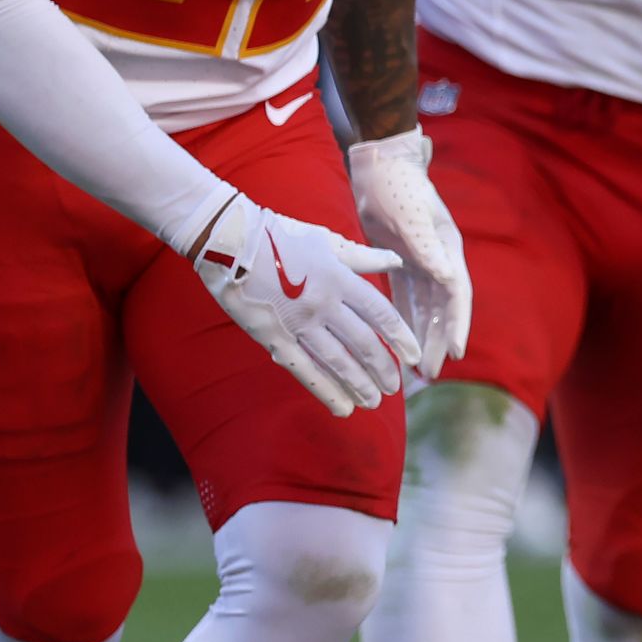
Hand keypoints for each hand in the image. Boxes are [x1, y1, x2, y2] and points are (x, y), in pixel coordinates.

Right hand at [187, 191, 416, 415]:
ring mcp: (297, 322)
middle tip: (394, 388)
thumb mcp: (326, 240)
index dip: (400, 338)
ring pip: (336, 361)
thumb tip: (396, 260)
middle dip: (382, 368)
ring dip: (358, 384)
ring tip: (374, 402)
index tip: (414, 356)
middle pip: (362, 342)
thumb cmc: (279, 235)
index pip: (380, 314)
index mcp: (339, 277)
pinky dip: (325, 390)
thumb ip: (363, 257)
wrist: (227, 241)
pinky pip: (303, 369)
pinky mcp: (272, 336)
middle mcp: (322, 303)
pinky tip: (341, 406)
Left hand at [346, 129, 471, 375]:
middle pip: (442, 308)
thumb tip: (449, 280)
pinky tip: (396, 339)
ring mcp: (420, 262)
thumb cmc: (398, 187)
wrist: (379, 167)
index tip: (454, 353)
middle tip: (429, 373)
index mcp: (447, 251)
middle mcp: (438, 260)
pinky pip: (403, 298)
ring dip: (421, 335)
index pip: (457, 296)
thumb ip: (428, 249)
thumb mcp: (411, 218)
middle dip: (437, 340)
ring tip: (416, 367)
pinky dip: (402, 318)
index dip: (457, 324)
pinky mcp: (399, 262)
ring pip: (424, 307)